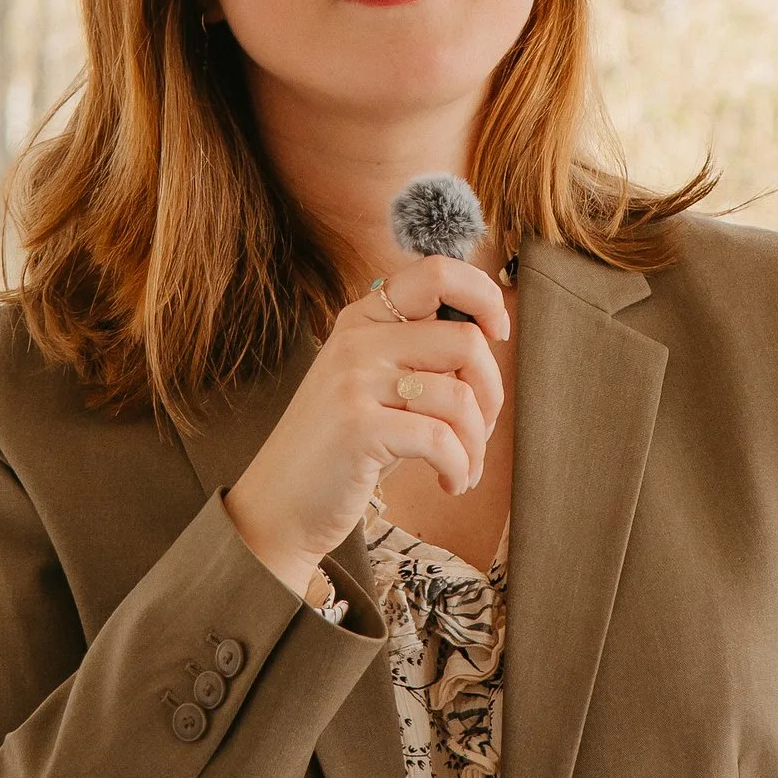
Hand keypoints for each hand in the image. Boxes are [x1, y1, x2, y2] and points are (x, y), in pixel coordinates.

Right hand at [223, 256, 507, 593]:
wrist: (278, 504)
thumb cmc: (341, 448)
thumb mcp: (373, 385)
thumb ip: (419, 356)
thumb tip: (489, 339)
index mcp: (363, 318)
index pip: (436, 273)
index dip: (483, 295)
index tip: (499, 333)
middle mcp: (357, 340)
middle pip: (466, 341)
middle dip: (492, 393)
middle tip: (480, 430)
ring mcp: (354, 382)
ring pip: (460, 397)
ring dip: (476, 444)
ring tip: (463, 468)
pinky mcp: (359, 429)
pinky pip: (442, 440)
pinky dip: (460, 468)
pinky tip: (450, 483)